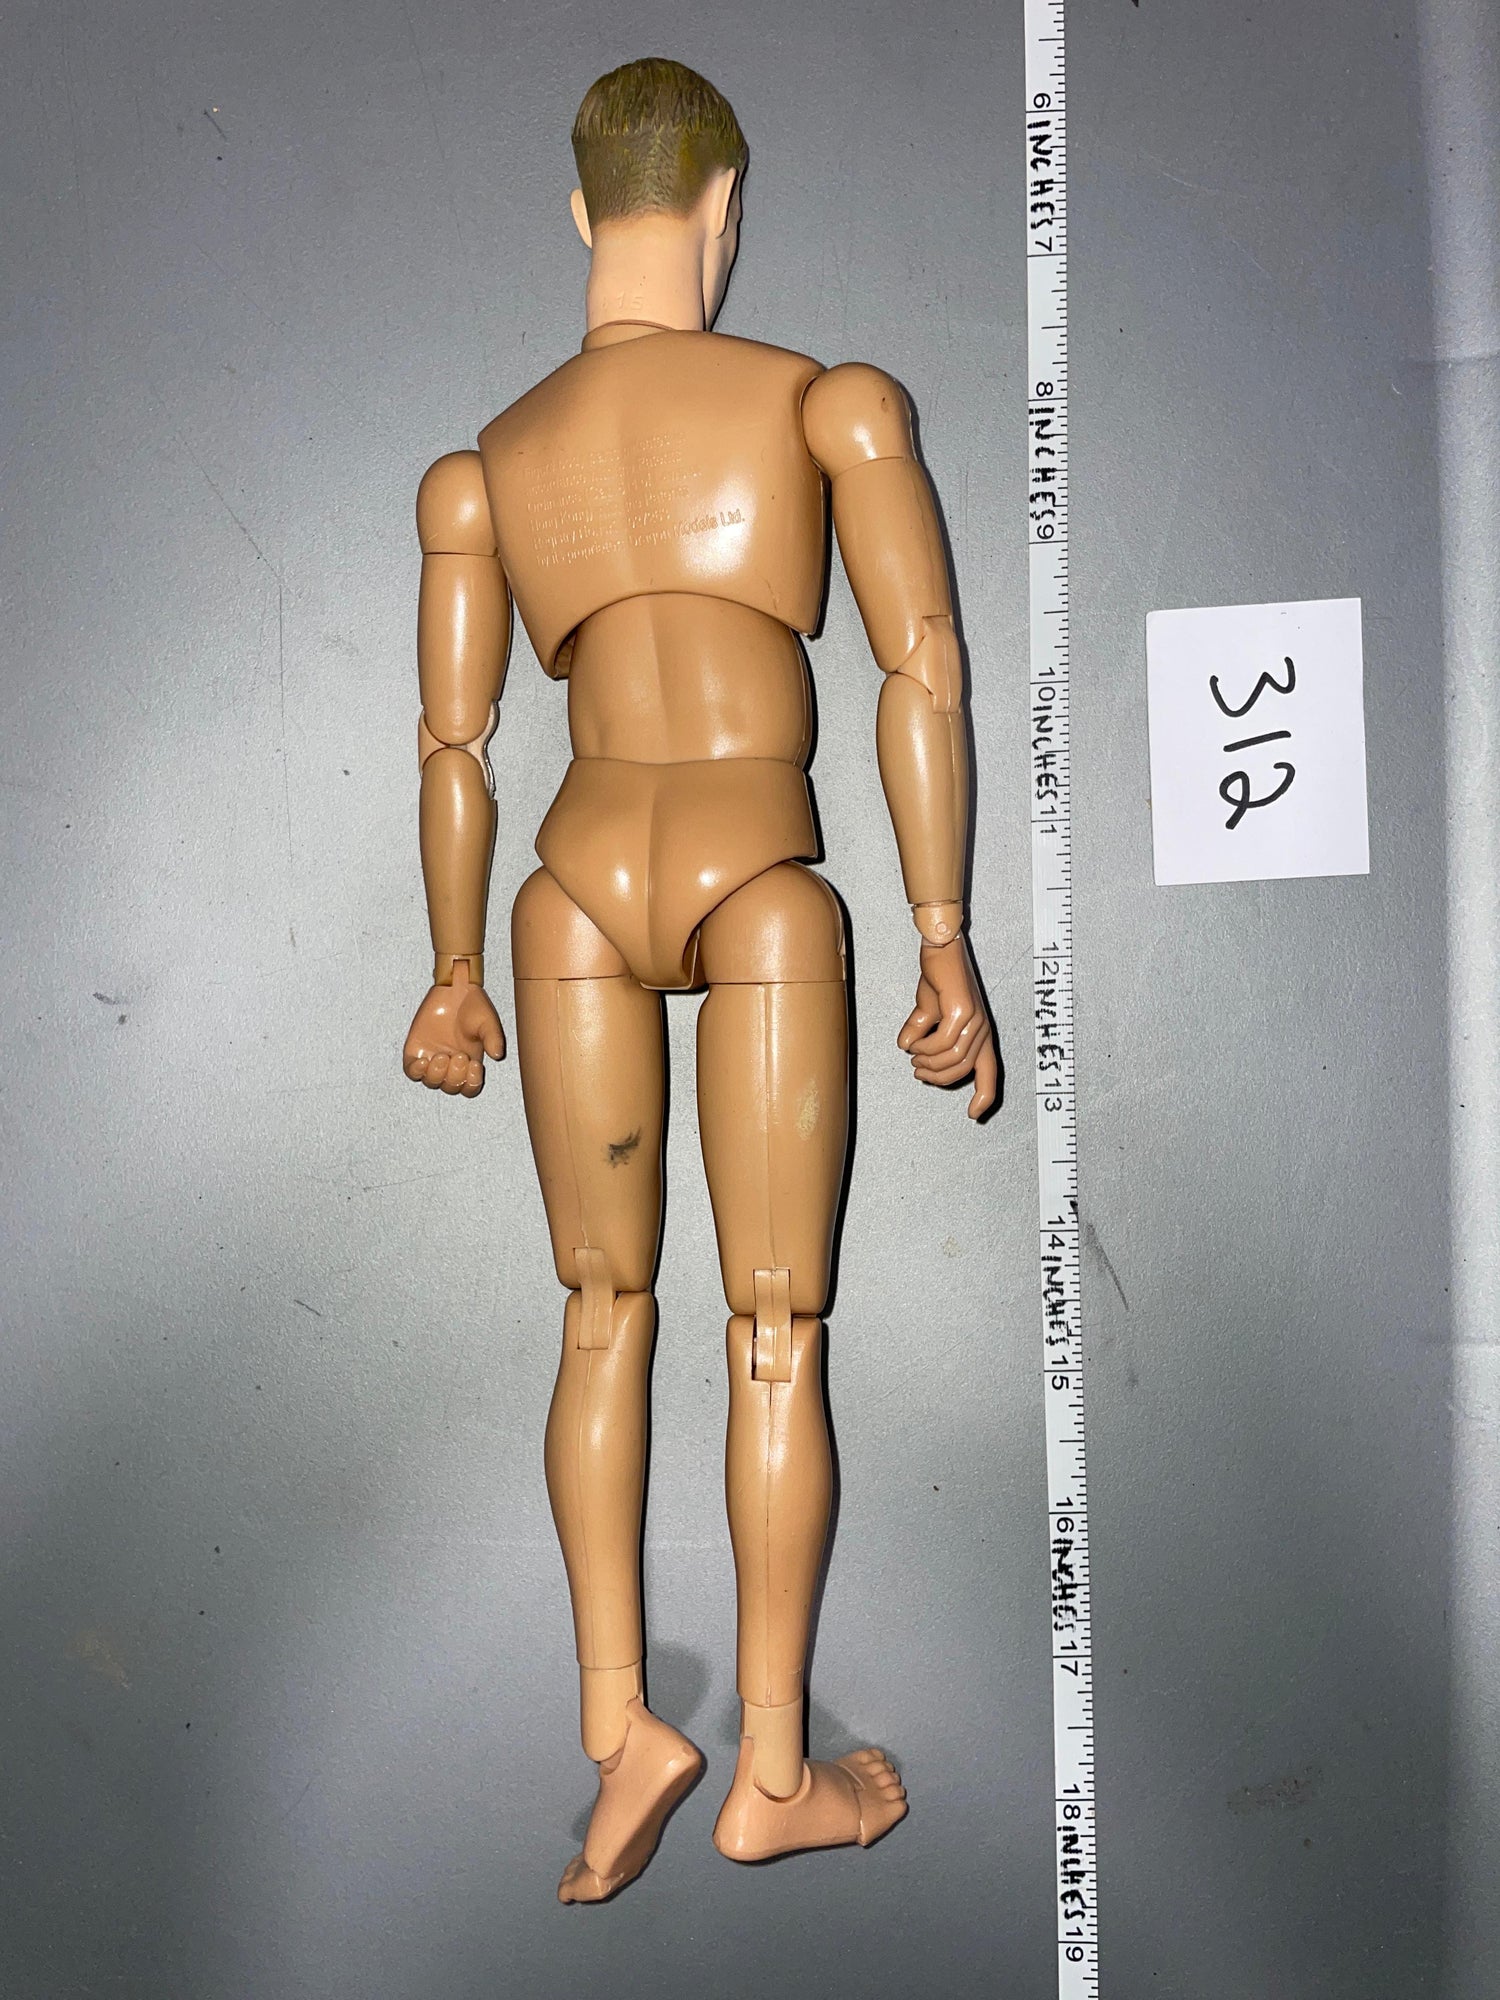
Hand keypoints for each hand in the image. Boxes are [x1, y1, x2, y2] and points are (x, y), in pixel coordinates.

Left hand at [402, 961, 505, 1097]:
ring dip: (437, 1075)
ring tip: (443, 1056)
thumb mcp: (487, 1022)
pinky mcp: (415, 1050)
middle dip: (455, 1077)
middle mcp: (450, 1065)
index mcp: (469, 1063)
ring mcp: (431, 1058)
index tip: (474, 1066)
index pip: (468, 1088)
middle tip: (460, 1056)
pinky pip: (411, 1071)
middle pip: (449, 1088)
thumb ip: (493, 1038)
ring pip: (431, 1082)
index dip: (471, 1084)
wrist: (455, 988)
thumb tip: (497, 1055)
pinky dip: (416, 1071)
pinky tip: (424, 1061)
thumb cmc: (473, 1005)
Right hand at [897, 936, 999, 1118]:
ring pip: (951, 1059)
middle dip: (937, 1078)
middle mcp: (982, 1031)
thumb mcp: (928, 1010)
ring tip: (914, 1056)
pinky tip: (913, 1041)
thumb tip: (906, 1047)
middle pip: (962, 1071)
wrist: (939, 950)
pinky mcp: (962, 1012)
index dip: (984, 1096)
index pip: (989, 1072)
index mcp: (980, 1034)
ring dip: (928, 1062)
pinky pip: (942, 1042)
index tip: (973, 1115)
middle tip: (917, 1071)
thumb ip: (922, 1030)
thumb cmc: (937, 977)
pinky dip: (924, 1046)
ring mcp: (975, 1021)